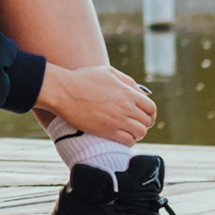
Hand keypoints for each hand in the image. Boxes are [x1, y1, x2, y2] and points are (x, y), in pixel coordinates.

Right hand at [38, 63, 155, 142]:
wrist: (63, 91)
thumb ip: (127, 81)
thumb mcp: (108, 72)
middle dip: (143, 124)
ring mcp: (117, 120)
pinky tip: (121, 138)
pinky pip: (128, 141)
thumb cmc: (82, 79)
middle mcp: (126, 107)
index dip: (150, 114)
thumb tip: (141, 92)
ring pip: (140, 132)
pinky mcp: (107, 131)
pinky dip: (129, 141)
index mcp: (128, 92)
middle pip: (147, 121)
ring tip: (128, 132)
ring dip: (136, 133)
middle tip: (135, 125)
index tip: (144, 117)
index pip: (151, 108)